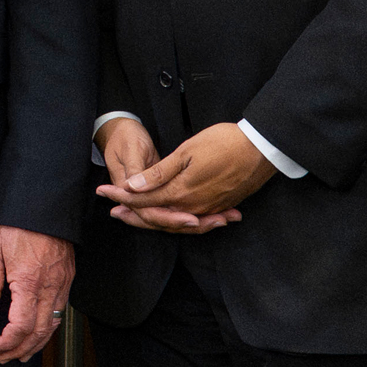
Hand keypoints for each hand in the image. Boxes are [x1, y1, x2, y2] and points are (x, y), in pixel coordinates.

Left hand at [0, 226, 74, 364]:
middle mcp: (49, 287)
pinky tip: (40, 331)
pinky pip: (61, 310)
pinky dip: (50, 327)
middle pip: (39, 331)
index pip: (21, 326)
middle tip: (5, 357)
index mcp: (28, 282)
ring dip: (38, 343)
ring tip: (23, 354)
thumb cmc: (17, 223)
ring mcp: (62, 283)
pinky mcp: (67, 277)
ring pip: (53, 324)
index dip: (8, 342)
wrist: (43, 202)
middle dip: (21, 349)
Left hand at [103, 120, 272, 233]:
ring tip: (135, 217)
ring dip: (154, 220)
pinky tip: (171, 218)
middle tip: (113, 212)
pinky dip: (177, 221)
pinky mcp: (220, 206)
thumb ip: (159, 173)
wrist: (263, 148)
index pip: (143, 200)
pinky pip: (194, 221)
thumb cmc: (225, 143)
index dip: (121, 197)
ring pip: (175, 222)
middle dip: (133, 215)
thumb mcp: (187, 152)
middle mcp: (192, 206)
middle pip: (156, 217)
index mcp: (180, 192)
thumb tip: (133, 186)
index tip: (103, 192)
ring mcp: (207, 209)